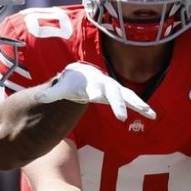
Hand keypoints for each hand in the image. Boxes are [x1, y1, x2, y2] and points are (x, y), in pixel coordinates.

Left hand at [35, 61, 156, 121]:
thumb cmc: (71, 83)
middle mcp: (104, 85)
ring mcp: (114, 89)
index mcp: (89, 83)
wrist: (82, 73)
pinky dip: (141, 106)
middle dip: (117, 104)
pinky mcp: (120, 95)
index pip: (92, 90)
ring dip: (137, 104)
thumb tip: (39, 98)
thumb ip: (52, 94)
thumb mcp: (61, 88)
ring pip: (127, 96)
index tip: (97, 99)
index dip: (95, 94)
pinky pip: (132, 100)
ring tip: (150, 113)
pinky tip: (152, 115)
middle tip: (121, 118)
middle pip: (112, 94)